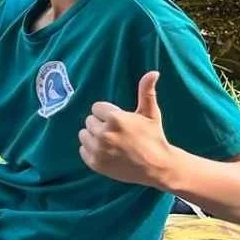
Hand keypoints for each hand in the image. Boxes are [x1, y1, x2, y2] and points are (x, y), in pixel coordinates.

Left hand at [78, 71, 174, 188]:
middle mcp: (104, 134)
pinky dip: (91, 150)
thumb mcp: (151, 113)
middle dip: (101, 124)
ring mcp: (98, 150)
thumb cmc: (154, 137)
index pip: (96, 108)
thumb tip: (153, 72)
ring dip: (93, 136)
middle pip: (89, 121)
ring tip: (110, 141)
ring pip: (83, 135)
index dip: (108, 114)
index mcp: (115, 119)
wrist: (157, 167)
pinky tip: (106, 152)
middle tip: (117, 132)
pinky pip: (82, 150)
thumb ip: (146, 91)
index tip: (120, 121)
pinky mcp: (95, 163)